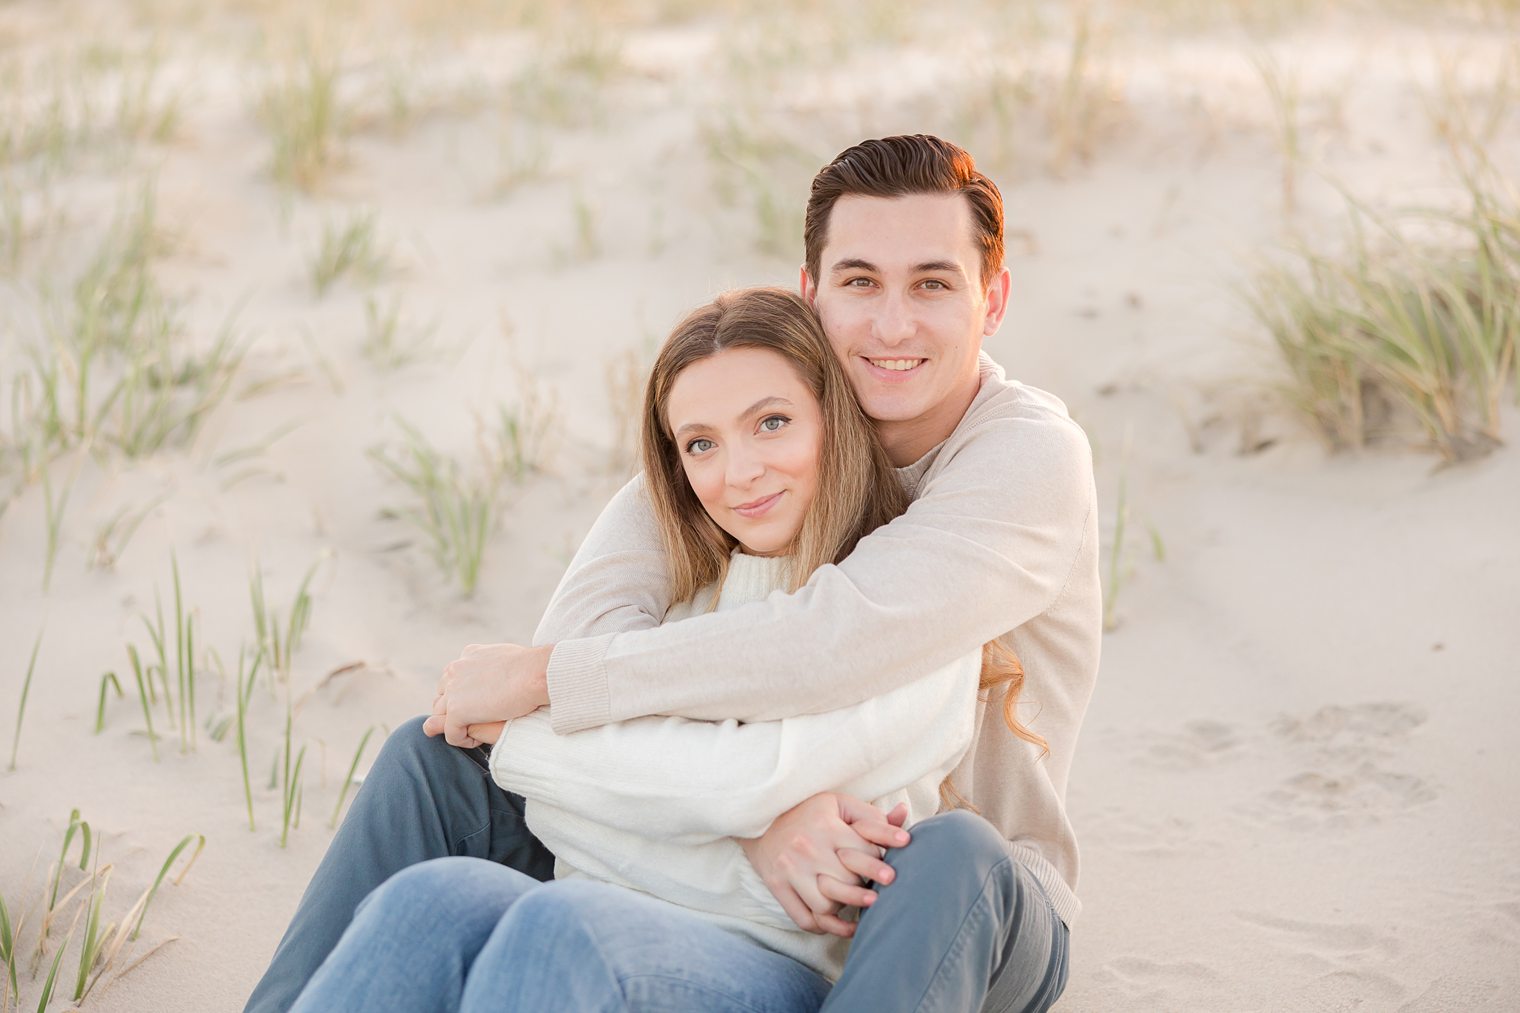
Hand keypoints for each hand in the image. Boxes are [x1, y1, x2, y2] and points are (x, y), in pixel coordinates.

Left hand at [422, 643, 551, 747]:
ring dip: (457, 726)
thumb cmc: (532, 666)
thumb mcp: (507, 658)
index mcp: (467, 656)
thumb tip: (500, 674)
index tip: (480, 707)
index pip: (452, 680)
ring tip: (478, 732)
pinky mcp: (457, 711)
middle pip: (441, 698)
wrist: (537, 673)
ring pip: (441, 717)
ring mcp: (453, 691)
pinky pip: (451, 733)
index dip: (462, 696)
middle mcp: (455, 671)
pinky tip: (478, 740)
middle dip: (453, 712)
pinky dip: (463, 740)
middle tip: (476, 722)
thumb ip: (493, 665)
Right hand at [739, 792, 909, 937]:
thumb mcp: (839, 805)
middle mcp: (807, 848)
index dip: (881, 863)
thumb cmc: (807, 812)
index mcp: (826, 826)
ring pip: (827, 905)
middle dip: (866, 888)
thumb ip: (871, 815)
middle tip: (876, 893)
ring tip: (854, 903)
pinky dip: (824, 926)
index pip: (866, 852)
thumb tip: (903, 814)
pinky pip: (804, 919)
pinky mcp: (777, 886)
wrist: (759, 818)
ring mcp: (790, 870)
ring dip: (845, 908)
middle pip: (849, 881)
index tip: (890, 874)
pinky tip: (838, 921)